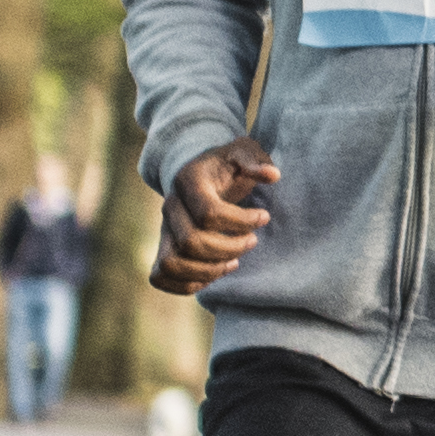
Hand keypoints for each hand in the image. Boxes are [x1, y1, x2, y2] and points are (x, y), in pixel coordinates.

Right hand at [154, 139, 276, 292]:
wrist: (201, 174)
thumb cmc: (227, 165)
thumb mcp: (244, 152)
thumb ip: (256, 161)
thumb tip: (273, 175)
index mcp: (187, 180)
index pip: (208, 213)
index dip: (241, 221)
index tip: (264, 217)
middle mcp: (169, 206)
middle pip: (191, 243)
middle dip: (229, 248)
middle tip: (252, 241)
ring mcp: (163, 229)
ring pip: (172, 264)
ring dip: (209, 271)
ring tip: (234, 262)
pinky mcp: (162, 248)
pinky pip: (161, 276)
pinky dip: (188, 283)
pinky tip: (216, 271)